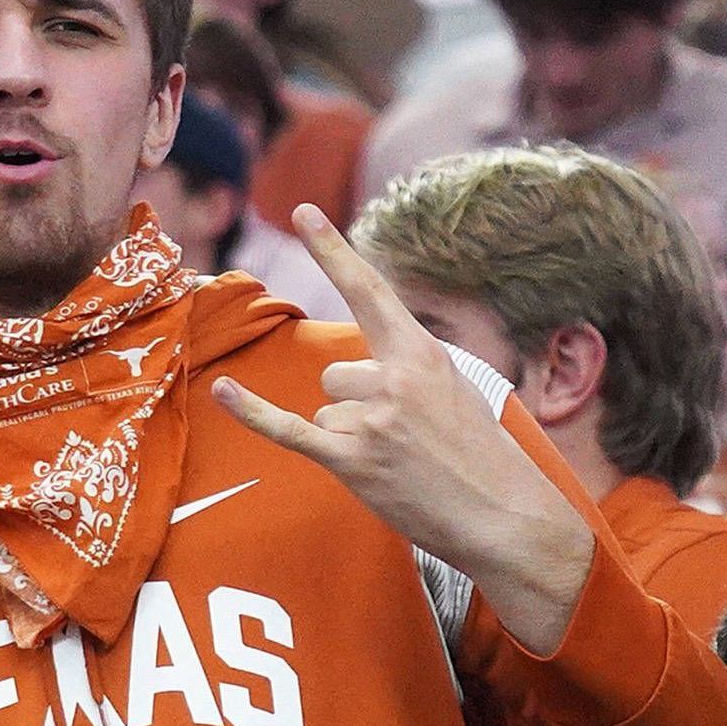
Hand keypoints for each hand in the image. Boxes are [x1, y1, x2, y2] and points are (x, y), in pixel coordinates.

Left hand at [215, 206, 593, 651]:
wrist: (504, 513)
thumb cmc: (480, 454)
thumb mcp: (456, 390)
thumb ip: (406, 368)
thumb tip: (353, 370)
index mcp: (423, 353)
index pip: (369, 289)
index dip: (333, 249)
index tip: (303, 211)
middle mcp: (394, 377)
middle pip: (334, 373)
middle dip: (358, 404)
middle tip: (406, 437)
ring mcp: (372, 417)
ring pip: (325, 409)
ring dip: (350, 436)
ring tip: (397, 459)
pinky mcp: (352, 458)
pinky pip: (288, 429)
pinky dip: (252, 412)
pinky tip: (222, 390)